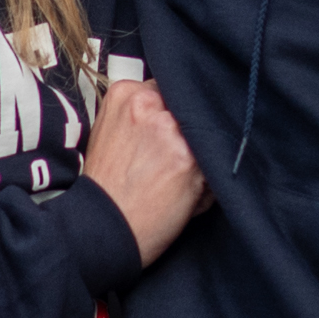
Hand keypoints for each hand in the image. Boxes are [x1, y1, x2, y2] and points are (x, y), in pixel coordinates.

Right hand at [80, 77, 208, 268]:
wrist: (103, 229)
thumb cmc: (109, 187)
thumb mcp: (111, 134)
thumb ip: (143, 115)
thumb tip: (180, 109)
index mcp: (126, 93)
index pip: (171, 88)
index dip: (176, 115)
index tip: (173, 133)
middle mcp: (148, 104)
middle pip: (190, 107)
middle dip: (191, 131)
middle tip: (174, 159)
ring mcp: (170, 129)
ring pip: (206, 132)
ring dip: (203, 155)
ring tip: (179, 179)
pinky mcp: (188, 158)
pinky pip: (215, 160)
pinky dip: (209, 180)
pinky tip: (188, 193)